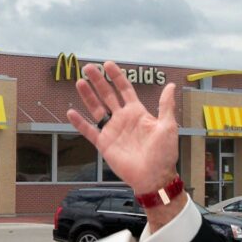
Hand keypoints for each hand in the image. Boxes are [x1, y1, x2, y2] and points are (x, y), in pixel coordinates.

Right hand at [65, 61, 178, 194]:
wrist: (154, 177)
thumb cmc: (164, 153)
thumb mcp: (168, 126)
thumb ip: (165, 106)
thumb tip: (170, 85)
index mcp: (137, 112)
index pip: (124, 89)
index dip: (116, 77)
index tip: (107, 64)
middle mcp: (122, 118)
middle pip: (107, 95)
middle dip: (98, 81)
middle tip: (88, 67)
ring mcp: (112, 130)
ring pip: (96, 109)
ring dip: (88, 96)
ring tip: (79, 82)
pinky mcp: (104, 144)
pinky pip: (89, 131)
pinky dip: (80, 123)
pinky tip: (71, 112)